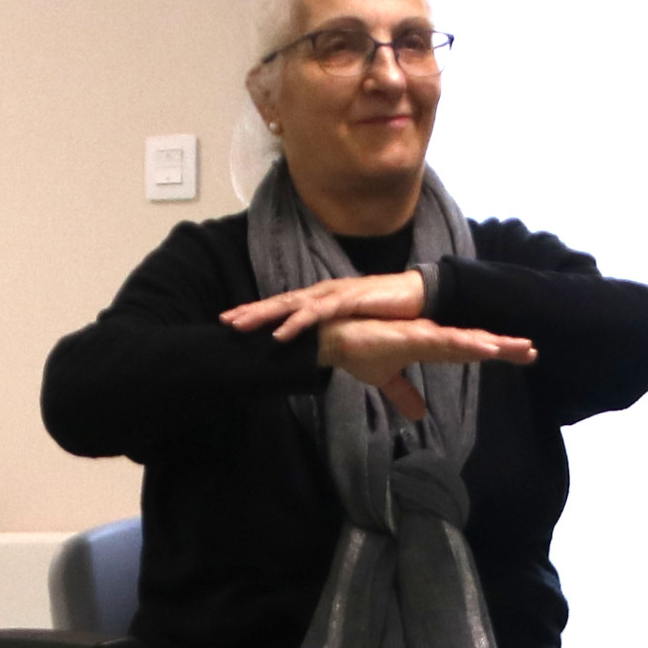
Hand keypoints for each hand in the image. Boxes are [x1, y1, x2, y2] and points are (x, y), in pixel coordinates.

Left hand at [220, 269, 429, 343]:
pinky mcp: (349, 299)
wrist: (422, 297)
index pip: (285, 306)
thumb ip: (335, 335)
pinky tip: (280, 334)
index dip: (259, 312)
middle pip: (281, 302)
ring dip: (265, 315)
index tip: (234, 322)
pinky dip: (297, 323)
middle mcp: (324, 293)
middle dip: (251, 311)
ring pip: (292, 305)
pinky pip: (317, 313)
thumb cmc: (390, 314)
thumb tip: (329, 354)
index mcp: (324, 300)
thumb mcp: (358, 331)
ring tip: (241, 327)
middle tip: (225, 322)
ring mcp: (335, 294)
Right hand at [311, 314, 533, 420]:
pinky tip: (485, 347)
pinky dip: (466, 344)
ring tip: (519, 348)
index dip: (496, 350)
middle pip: (475, 342)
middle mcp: (431, 337)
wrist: (333, 340)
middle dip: (504, 347)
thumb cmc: (359, 352)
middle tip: (533, 351)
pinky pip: (443, 342)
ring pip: (465, 341)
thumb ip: (404, 394)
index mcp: (430, 345)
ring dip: (492, 344)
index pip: (470, 349)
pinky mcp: (410, 337)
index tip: (523, 355)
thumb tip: (417, 415)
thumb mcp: (386, 379)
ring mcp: (422, 335)